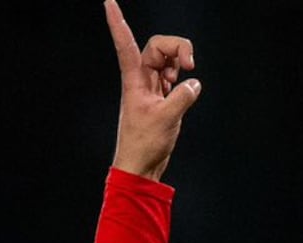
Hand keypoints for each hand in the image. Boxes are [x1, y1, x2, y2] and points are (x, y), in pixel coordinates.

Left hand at [105, 1, 199, 182]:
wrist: (140, 166)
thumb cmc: (145, 144)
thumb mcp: (167, 118)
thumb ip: (183, 96)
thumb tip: (194, 84)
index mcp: (134, 79)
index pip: (124, 43)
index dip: (117, 22)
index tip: (108, 1)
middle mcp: (140, 78)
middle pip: (160, 45)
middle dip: (179, 47)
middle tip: (191, 65)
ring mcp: (150, 86)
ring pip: (168, 58)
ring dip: (180, 62)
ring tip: (182, 80)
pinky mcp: (159, 96)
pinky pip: (173, 75)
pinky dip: (181, 78)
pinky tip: (182, 90)